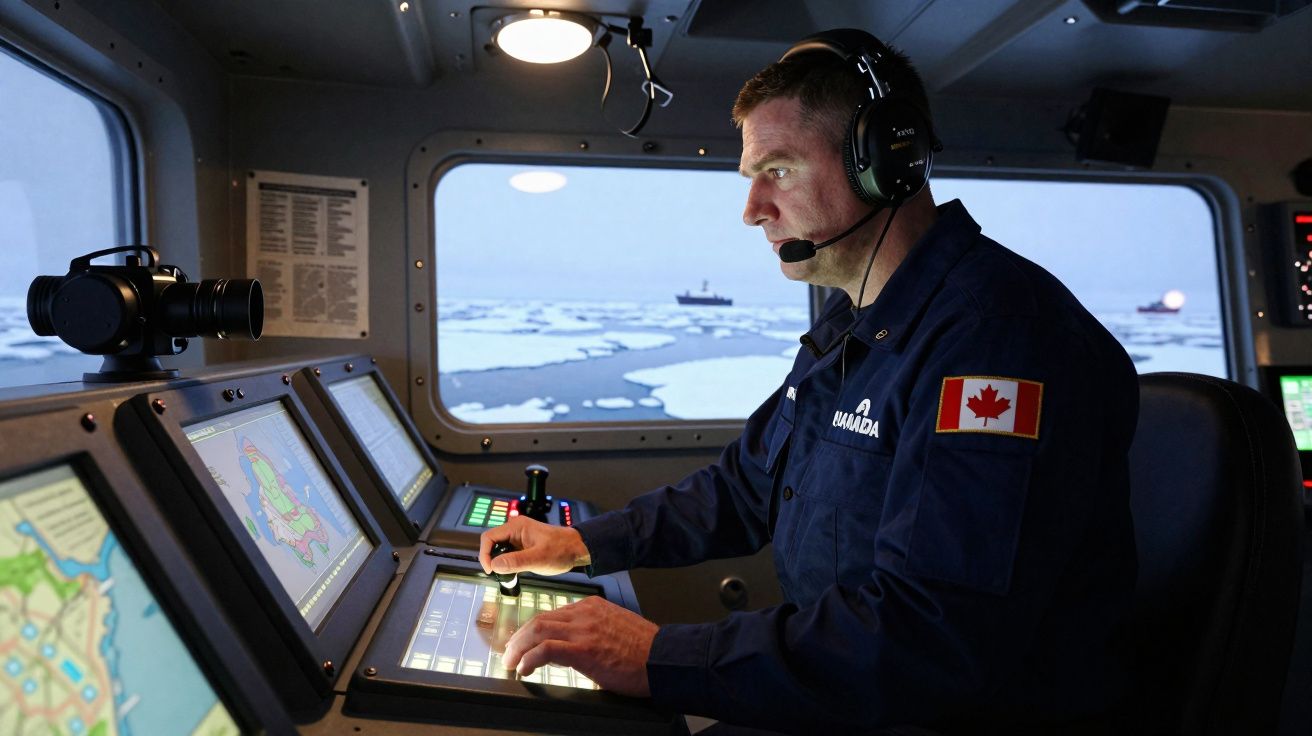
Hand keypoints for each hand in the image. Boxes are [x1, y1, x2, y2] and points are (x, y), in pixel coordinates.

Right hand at [479, 516, 590, 576]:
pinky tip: (514, 572)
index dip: (485, 554)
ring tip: (508, 575)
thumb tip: (495, 565)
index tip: (490, 570)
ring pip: (498, 550)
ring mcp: (518, 538)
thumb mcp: (539, 558)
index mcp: (516, 527)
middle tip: (499, 575)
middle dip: (492, 559)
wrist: (576, 549)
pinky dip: (507, 564)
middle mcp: (515, 530)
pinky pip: (507, 554)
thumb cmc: (562, 549)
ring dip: (499, 563)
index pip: (489, 537)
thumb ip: (516, 561)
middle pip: (491, 544)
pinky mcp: (521, 546)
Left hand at [501, 596, 656, 696]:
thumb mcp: (616, 629)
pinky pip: (546, 649)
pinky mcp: (583, 649)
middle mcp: (585, 613)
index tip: (525, 641)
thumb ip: (593, 630)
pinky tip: (525, 669)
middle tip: (510, 652)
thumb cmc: (644, 650)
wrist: (662, 659)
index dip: (534, 629)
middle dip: (519, 637)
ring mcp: (583, 630)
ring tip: (512, 662)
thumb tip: (574, 644)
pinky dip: (529, 659)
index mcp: (593, 606)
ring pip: (537, 630)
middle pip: (540, 619)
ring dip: (519, 648)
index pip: (554, 613)